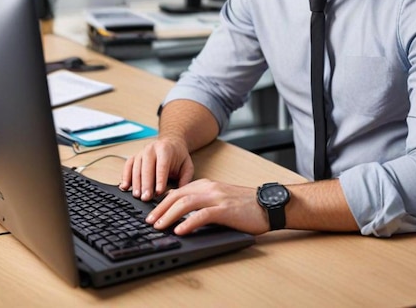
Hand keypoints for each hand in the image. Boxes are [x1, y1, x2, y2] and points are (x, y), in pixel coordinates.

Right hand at [120, 136, 194, 201]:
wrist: (171, 143)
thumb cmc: (179, 157)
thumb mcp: (187, 166)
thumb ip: (184, 180)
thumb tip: (176, 194)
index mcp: (165, 149)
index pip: (162, 166)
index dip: (160, 179)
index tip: (158, 192)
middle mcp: (152, 148)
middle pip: (146, 167)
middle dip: (146, 184)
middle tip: (146, 198)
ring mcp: (141, 152)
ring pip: (136, 167)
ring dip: (135, 183)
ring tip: (137, 195)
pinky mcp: (134, 156)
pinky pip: (128, 166)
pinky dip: (125, 176)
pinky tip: (125, 187)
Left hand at [145, 179, 269, 235]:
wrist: (266, 204)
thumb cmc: (244, 205)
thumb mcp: (219, 199)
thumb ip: (202, 202)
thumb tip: (181, 214)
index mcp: (206, 185)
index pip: (178, 191)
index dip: (161, 203)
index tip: (151, 215)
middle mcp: (209, 188)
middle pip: (177, 196)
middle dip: (160, 209)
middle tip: (149, 222)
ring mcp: (217, 197)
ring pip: (186, 203)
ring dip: (169, 215)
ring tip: (158, 226)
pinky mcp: (225, 209)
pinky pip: (202, 215)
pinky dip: (188, 223)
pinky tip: (180, 230)